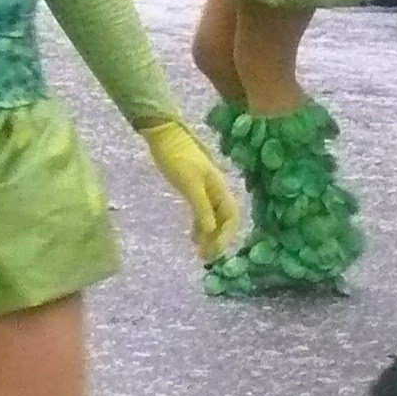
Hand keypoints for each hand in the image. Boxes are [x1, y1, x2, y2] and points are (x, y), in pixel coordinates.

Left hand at [141, 120, 239, 261]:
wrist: (165, 137)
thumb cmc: (177, 158)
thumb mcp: (189, 184)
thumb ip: (201, 207)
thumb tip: (211, 231)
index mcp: (220, 188)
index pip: (231, 217)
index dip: (226, 236)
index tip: (214, 252)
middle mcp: (217, 191)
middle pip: (225, 220)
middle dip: (219, 240)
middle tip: (206, 258)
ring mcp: (206, 190)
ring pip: (214, 218)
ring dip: (209, 236)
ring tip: (200, 253)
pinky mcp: (195, 190)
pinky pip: (203, 213)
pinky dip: (200, 227)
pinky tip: (193, 237)